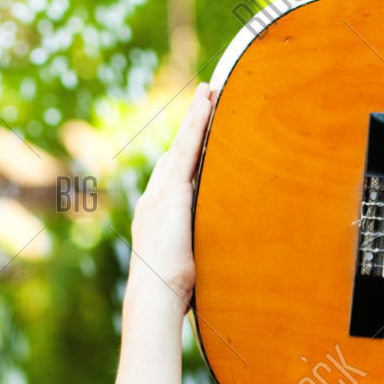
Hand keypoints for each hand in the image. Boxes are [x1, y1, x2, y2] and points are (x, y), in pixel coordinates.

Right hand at [129, 81, 216, 309]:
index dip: (188, 151)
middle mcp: (156, 196)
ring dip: (196, 116)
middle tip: (206, 96)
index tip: (199, 134)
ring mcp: (161, 191)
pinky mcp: (171, 190)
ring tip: (210, 91)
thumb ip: (203, 248)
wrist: (157, 292)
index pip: (178, 173)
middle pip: (178, 152)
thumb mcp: (193, 261)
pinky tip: (207, 105)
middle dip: (192, 125)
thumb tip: (226, 255)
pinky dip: (197, 124)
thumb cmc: (176, 289)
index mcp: (161, 213)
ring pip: (182, 144)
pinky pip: (187, 148)